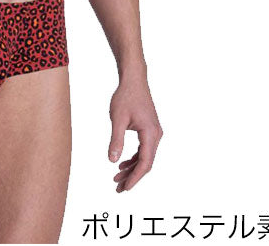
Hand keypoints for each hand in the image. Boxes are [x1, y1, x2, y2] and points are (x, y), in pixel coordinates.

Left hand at [108, 74, 161, 191]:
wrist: (133, 80)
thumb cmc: (125, 97)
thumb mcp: (117, 119)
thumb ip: (116, 140)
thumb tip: (112, 161)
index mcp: (150, 134)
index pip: (145, 162)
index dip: (135, 177)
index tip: (125, 188)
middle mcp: (156, 135)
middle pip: (146, 162)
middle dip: (132, 176)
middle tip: (118, 188)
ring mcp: (154, 132)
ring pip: (144, 157)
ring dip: (132, 168)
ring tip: (117, 178)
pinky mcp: (149, 129)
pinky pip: (143, 149)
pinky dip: (134, 158)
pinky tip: (122, 164)